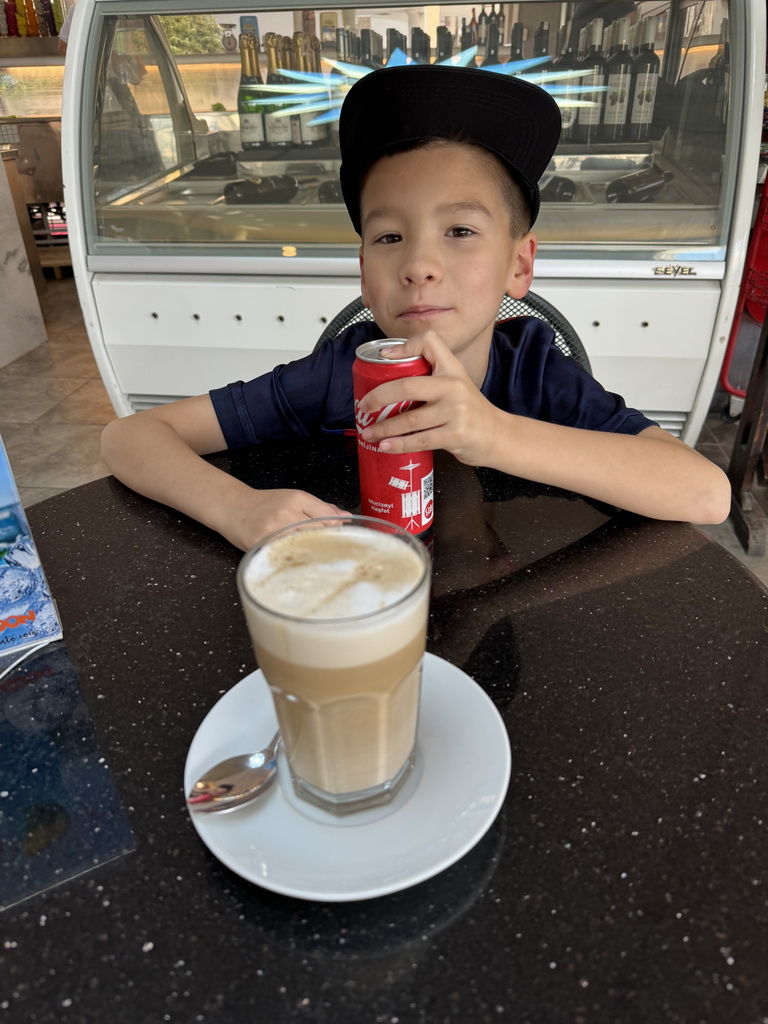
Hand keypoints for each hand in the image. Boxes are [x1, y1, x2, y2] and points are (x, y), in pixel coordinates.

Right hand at [223, 488, 350, 551]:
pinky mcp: (261, 544)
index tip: (343, 541)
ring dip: (313, 555)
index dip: (337, 531)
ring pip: (303, 546)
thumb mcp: (294, 499)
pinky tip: (300, 566)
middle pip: (318, 532)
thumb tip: (346, 517)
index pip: (327, 517)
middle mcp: (287, 513)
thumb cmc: (266, 505)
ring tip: (319, 563)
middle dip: (328, 545)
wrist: (233, 507)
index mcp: (297, 499)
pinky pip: (284, 556)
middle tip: (336, 557)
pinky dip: (294, 562)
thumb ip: (321, 508)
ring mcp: (274, 530)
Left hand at [358, 330, 502, 466]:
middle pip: (407, 386)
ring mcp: (455, 412)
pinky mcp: (455, 435)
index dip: (404, 346)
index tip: (383, 356)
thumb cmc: (470, 410)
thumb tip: (389, 383)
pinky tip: (386, 446)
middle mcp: (453, 387)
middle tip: (364, 406)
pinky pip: (420, 440)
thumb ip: (431, 378)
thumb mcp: (457, 384)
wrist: (498, 435)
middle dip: (379, 397)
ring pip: (409, 420)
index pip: (429, 343)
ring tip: (369, 432)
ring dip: (384, 428)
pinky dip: (399, 445)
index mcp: (452, 370)